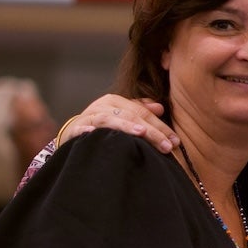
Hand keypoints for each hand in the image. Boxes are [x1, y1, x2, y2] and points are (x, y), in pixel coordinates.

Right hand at [61, 95, 176, 154]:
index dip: (161, 126)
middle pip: (130, 116)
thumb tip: (161, 107)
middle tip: (167, 146)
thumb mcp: (122, 117)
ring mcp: (88, 117)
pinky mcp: (74, 130)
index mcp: (115, 101)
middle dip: (151, 131)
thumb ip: (140, 111)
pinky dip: (87, 130)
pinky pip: (81, 129)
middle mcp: (102, 106)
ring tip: (141, 133)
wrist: (72, 135)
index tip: (176, 141)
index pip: (142, 112)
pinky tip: (94, 133)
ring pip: (109, 120)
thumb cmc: (103, 127)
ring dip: (125, 126)